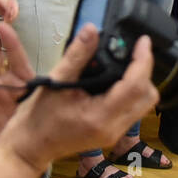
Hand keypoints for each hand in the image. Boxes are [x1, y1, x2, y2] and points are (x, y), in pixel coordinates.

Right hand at [0, 24, 158, 169]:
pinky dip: (132, 91)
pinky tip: (117, 78)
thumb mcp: (55, 82)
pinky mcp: (112, 132)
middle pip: (148, 96)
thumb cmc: (38, 118)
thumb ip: (77, 55)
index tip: (142, 41)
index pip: (135, 86)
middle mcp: (113, 128)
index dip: (143, 60)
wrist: (29, 148)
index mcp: (100, 116)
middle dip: (145, 71)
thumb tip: (93, 29)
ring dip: (140, 81)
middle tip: (133, 51)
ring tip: (126, 62)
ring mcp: (114, 133)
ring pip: (144, 104)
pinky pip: (134, 109)